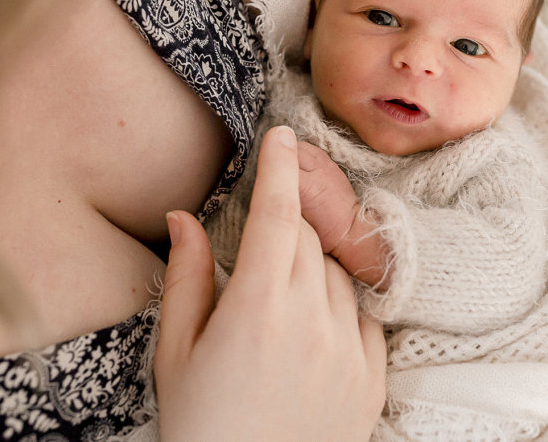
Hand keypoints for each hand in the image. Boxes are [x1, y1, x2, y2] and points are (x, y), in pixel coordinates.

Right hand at [154, 126, 385, 440]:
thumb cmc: (201, 427)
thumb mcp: (175, 353)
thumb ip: (186, 277)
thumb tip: (183, 217)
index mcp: (255, 308)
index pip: (276, 215)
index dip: (279, 168)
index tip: (282, 136)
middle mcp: (310, 321)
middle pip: (308, 236)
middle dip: (287, 218)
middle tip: (266, 227)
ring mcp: (349, 349)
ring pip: (337, 271)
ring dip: (311, 263)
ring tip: (278, 299)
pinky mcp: (372, 377)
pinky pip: (364, 314)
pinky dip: (340, 304)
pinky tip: (312, 324)